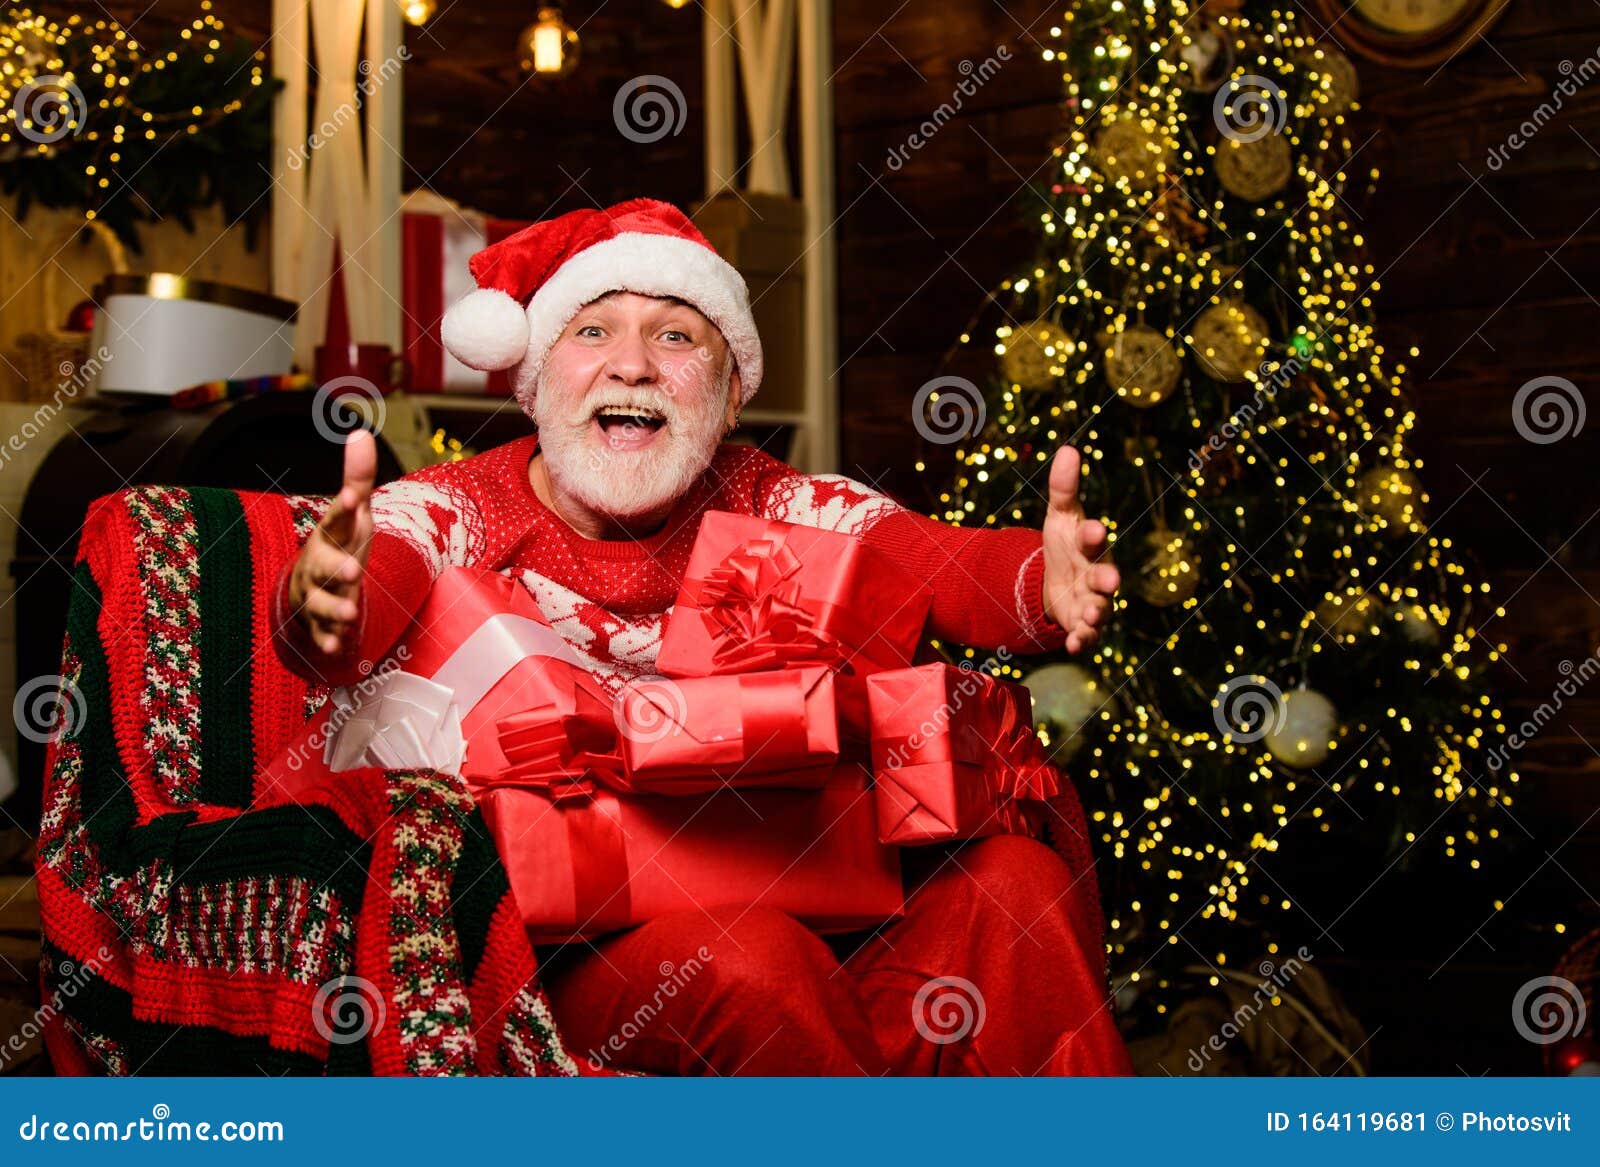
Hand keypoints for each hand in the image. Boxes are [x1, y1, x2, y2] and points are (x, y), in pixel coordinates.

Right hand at [289, 429, 375, 654]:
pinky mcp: (323, 622)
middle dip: (336, 568)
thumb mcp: (354, 514)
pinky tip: (336, 649)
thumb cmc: (340, 542)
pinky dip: (328, 642)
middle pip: (324, 565)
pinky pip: (322, 635)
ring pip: (321, 603)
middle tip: (352, 571)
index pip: (336, 518)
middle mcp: (319, 563)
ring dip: (335, 610)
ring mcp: (319, 593)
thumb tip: (361, 433)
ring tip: (351, 616)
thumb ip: (359, 478)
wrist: (316, 584)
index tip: (355, 497)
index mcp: (330, 534)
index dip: (344, 508)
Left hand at [1041, 445, 1119, 654]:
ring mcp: (1092, 602)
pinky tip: (1073, 645)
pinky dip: (1081, 641)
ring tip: (1091, 615)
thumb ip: (1063, 488)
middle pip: (1105, 576)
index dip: (1093, 534)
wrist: (1060, 583)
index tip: (1093, 528)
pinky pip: (1086, 636)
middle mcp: (1097, 574)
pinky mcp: (1083, 625)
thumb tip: (1068, 448)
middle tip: (1110, 581)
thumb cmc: (1066, 545)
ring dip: (1097, 612)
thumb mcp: (1059, 516)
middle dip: (1107, 579)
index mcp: (1089, 546)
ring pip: (1099, 609)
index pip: (1093, 537)